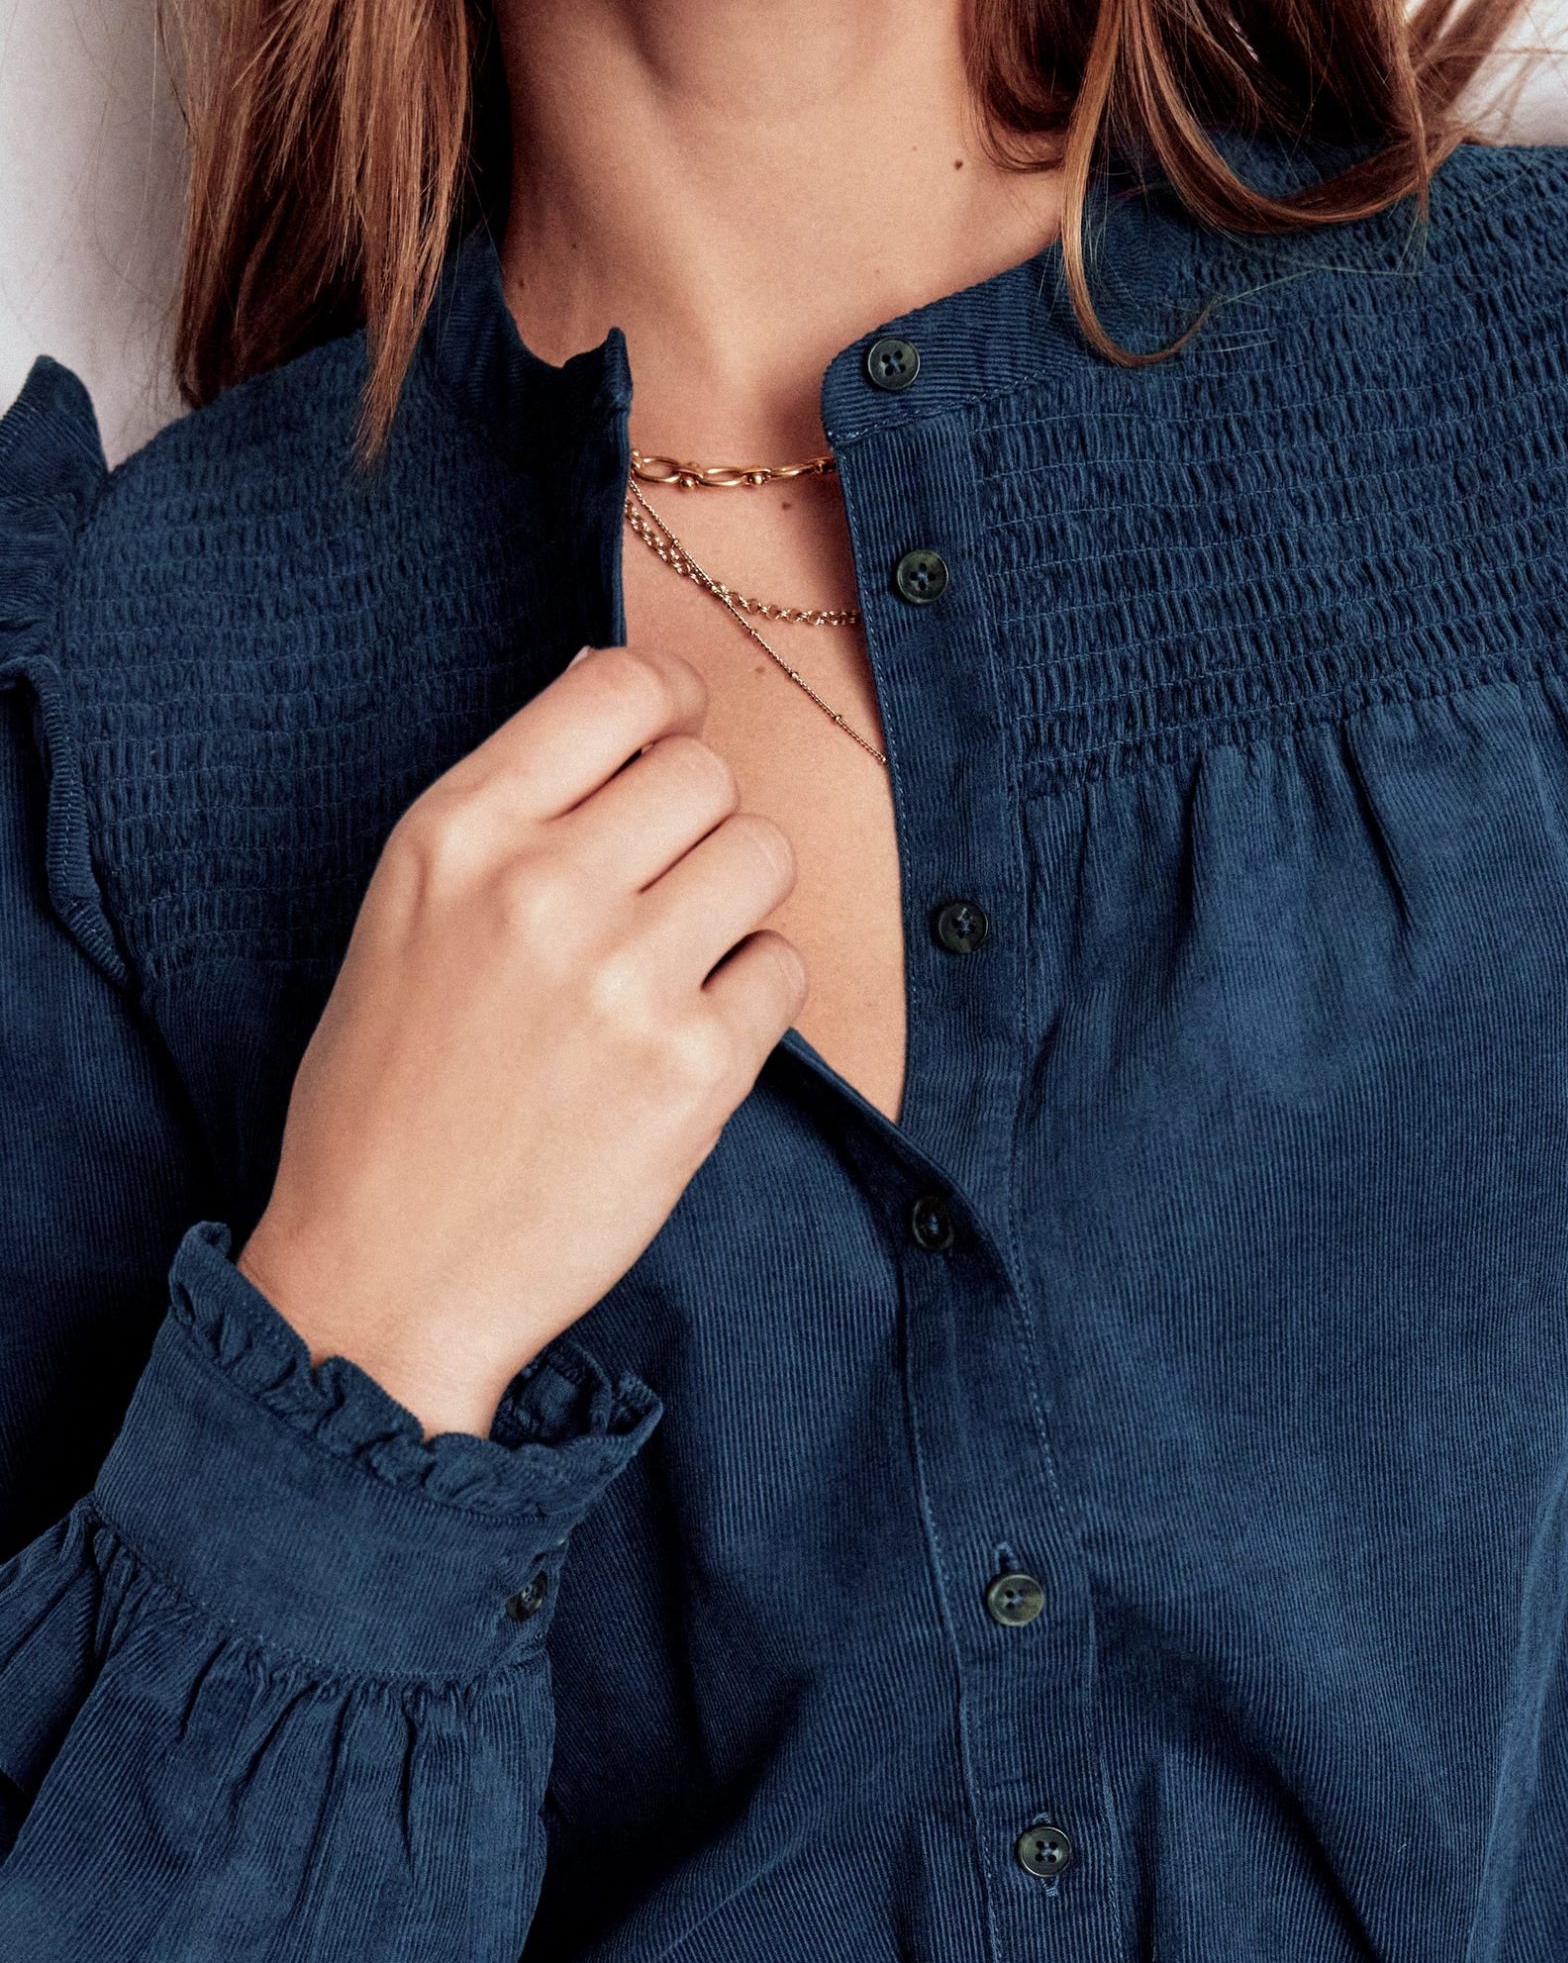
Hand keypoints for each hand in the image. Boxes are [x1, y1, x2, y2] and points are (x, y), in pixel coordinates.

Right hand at [236, 645, 804, 1437]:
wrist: (389, 1273)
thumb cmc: (386, 1101)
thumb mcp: (404, 919)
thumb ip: (507, 811)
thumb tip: (609, 689)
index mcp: (456, 835)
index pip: (615, 690)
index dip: (668, 704)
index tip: (675, 736)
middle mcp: (543, 888)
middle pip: (705, 774)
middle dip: (699, 824)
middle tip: (662, 894)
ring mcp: (626, 978)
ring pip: (762, 856)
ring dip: (737, 904)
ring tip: (677, 967)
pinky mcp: (696, 1069)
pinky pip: (785, 967)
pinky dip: (753, 999)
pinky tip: (687, 1041)